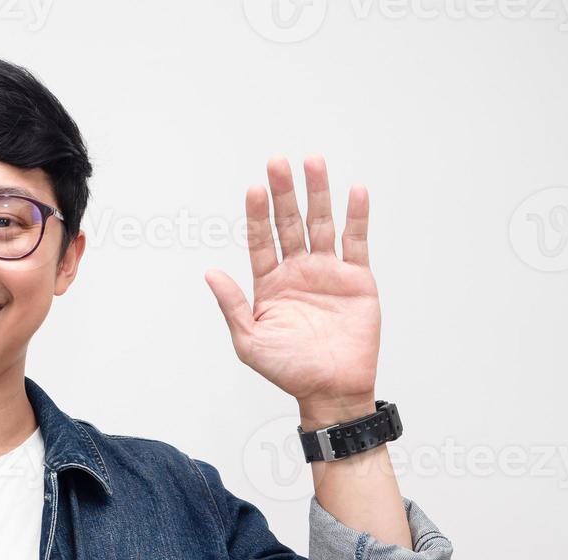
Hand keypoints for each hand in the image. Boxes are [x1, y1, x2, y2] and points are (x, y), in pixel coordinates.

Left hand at [205, 155, 380, 423]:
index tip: (254, 189)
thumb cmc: (288, 371)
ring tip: (313, 162)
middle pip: (290, 223)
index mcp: (270, 284)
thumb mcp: (249, 341)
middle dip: (284, 193)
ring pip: (322, 224)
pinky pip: (356, 241)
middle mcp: (298, 272)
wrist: (331, 390)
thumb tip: (210, 273)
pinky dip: (357, 216)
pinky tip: (354, 191)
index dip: (257, 215)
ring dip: (318, 193)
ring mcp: (328, 272)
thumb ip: (232, 306)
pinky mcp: (357, 279)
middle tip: (278, 162)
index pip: (261, 240)